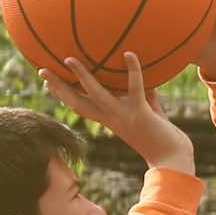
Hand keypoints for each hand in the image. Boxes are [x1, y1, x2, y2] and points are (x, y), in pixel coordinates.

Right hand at [39, 52, 194, 174]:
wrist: (173, 160)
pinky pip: (135, 88)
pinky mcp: (141, 113)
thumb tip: (149, 81)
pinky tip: (129, 53)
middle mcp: (112, 119)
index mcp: (110, 120)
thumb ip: (147, 98)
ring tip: (70, 59)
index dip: (63, 94)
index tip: (47, 82)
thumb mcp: (150, 114)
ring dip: (82, 77)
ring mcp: (124, 116)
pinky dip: (133, 70)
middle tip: (41, 71)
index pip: (81, 106)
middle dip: (59, 88)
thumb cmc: (163, 138)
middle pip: (77, 102)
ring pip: (97, 95)